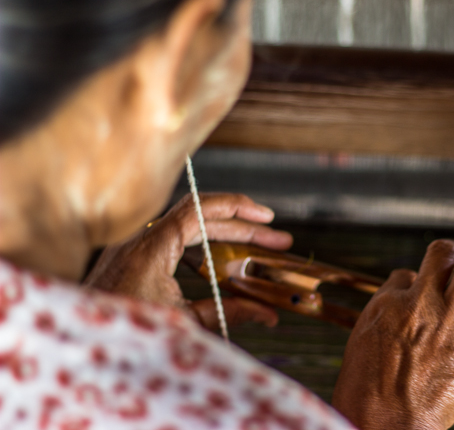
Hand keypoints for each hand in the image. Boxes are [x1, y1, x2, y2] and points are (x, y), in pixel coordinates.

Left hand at [84, 193, 292, 329]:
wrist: (80, 344)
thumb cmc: (126, 333)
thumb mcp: (184, 323)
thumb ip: (229, 312)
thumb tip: (268, 313)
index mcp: (152, 247)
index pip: (201, 208)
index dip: (238, 207)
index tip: (266, 215)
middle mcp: (141, 239)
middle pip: (201, 217)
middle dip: (243, 227)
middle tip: (276, 240)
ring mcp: (134, 247)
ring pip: (188, 227)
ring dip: (224, 235)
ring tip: (257, 248)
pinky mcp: (130, 259)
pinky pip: (172, 240)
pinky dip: (202, 244)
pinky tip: (220, 261)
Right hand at [332, 239, 453, 429]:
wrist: (385, 425)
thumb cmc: (366, 395)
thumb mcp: (361, 345)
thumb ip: (382, 321)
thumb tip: (396, 309)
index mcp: (388, 304)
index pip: (405, 275)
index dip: (415, 281)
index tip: (421, 292)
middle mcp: (420, 304)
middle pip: (442, 255)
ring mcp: (449, 320)